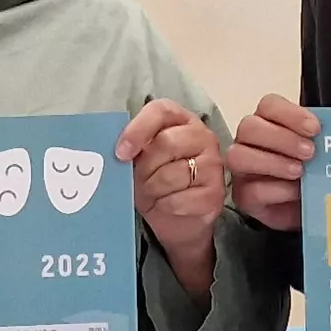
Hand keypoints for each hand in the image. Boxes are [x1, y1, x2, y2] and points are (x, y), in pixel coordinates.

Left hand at [119, 100, 224, 300]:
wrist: (178, 219)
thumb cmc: (155, 182)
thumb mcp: (140, 160)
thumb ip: (132, 148)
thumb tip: (115, 152)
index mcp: (181, 120)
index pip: (160, 111)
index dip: (138, 129)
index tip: (121, 153)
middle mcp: (203, 137)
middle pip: (166, 143)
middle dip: (144, 167)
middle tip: (137, 180)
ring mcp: (213, 166)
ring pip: (172, 174)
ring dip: (152, 190)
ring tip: (151, 194)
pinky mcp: (215, 194)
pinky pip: (179, 199)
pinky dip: (164, 207)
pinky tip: (164, 206)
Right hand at [225, 94, 318, 231]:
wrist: (309, 209)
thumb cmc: (312, 174)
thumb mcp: (321, 152)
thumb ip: (323, 139)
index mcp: (269, 122)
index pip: (269, 105)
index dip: (290, 114)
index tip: (315, 128)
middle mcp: (249, 142)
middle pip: (250, 127)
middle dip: (282, 138)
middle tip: (310, 152)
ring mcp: (243, 170)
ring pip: (239, 156)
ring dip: (273, 162)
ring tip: (300, 171)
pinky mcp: (244, 197)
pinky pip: (252, 190)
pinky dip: (276, 190)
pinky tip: (295, 192)